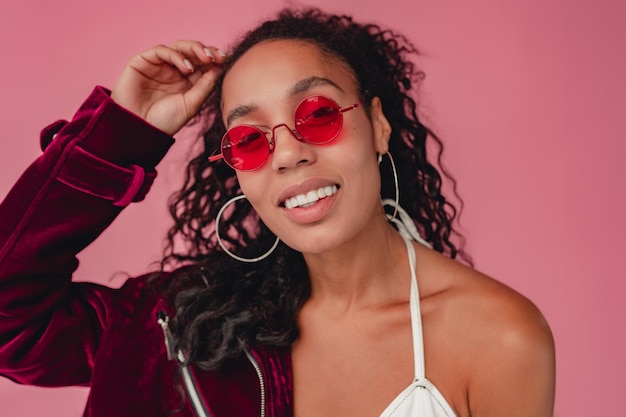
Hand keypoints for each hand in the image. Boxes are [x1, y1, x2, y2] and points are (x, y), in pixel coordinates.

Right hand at [111, 40, 225, 134]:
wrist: (139, 131)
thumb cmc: (164, 122)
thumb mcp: (192, 104)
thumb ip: (205, 86)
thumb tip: (220, 67)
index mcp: (185, 81)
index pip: (201, 63)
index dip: (213, 58)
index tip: (225, 59)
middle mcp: (172, 71)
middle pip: (191, 52)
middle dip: (206, 51)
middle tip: (216, 56)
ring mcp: (158, 65)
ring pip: (178, 47)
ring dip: (194, 49)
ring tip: (205, 59)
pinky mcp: (142, 62)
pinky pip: (161, 50)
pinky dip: (176, 55)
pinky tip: (186, 67)